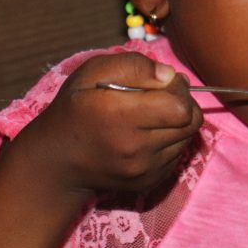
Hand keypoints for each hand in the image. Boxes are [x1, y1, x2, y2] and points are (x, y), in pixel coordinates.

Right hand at [17, 52, 202, 195]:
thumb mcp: (92, 72)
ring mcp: (144, 169)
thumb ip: (134, 65)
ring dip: (178, 124)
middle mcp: (136, 147)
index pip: (180, 105)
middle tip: (163, 98)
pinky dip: (169, 142)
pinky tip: (147, 136)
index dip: (178, 89)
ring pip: (187, 139)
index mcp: (121, 116)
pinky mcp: (149, 183)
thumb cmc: (75, 109)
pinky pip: (177, 156)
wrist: (57, 162)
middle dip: (184, 105)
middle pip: (191, 123)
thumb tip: (169, 76)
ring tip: (152, 116)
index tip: (163, 83)